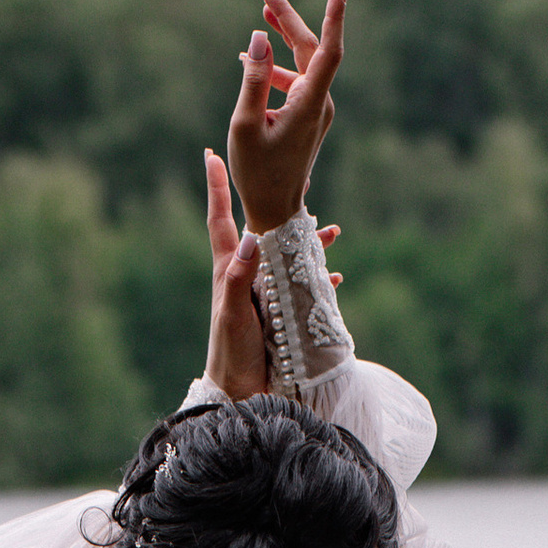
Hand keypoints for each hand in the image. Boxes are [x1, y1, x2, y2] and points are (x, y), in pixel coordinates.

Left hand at [202, 152, 342, 400]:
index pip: (221, 220)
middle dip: (278, 203)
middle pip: (263, 229)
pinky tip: (336, 277)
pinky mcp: (281, 314)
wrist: (240, 392)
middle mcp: (248, 275)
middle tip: (297, 178)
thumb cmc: (230, 352)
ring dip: (309, 243)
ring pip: (289, 257)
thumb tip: (252, 235)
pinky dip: (320, 281)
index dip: (217, 188)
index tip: (212, 156)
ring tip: (332, 230)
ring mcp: (265, 294)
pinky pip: (304, 290)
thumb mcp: (233, 312)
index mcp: (229, 268)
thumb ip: (241, 274)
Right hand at [225, 0, 347, 232]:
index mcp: (310, 103)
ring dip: (283, 35)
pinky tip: (254, 60)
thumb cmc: (257, 174)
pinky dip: (277, 65)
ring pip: (304, 60)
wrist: (275, 211)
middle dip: (289, 16)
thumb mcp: (246, 125)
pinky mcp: (308, 115)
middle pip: (310, 47)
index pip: (328, 50)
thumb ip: (254, 79)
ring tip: (263, 8)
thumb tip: (258, 38)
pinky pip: (297, 79)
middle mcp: (319, 102)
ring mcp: (316, 109)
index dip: (334, 16)